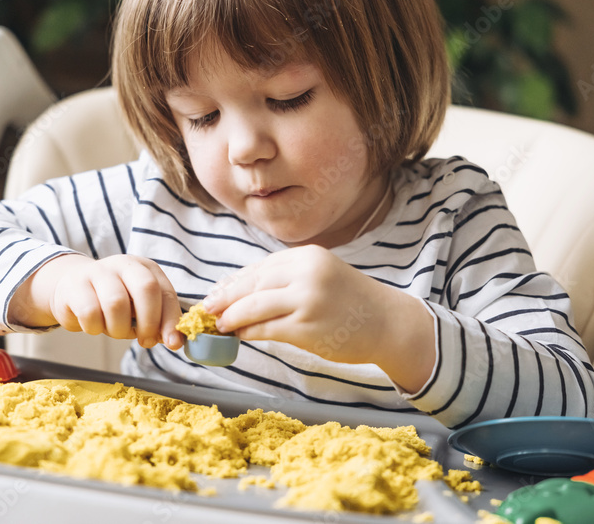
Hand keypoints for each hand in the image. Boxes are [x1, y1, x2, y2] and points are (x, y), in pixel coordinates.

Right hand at [9, 254, 183, 349]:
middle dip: (149, 322)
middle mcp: (124, 264)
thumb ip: (158, 322)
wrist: (71, 288)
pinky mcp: (75, 285)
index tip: (172, 343)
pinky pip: (90, 313)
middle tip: (144, 340)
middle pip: (146, 289)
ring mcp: (98, 271)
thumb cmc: (113, 301)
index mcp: (145, 268)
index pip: (166, 292)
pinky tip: (93, 325)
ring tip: (114, 331)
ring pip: (117, 304)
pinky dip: (94, 328)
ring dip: (119, 329)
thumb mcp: (138, 308)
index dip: (171, 320)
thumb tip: (175, 342)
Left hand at [202, 245, 436, 391]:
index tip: (216, 293)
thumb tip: (242, 292)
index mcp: (307, 256)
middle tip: (206, 308)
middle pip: (252, 284)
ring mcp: (306, 299)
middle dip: (225, 298)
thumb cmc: (351, 302)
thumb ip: (287, 279)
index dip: (234, 282)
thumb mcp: (320, 276)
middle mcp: (306, 272)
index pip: (260, 268)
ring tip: (218, 324)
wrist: (388, 324)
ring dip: (231, 316)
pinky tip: (240, 335)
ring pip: (254, 306)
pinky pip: (266, 328)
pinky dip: (249, 332)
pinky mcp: (306, 326)